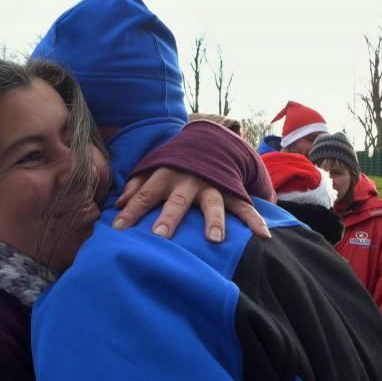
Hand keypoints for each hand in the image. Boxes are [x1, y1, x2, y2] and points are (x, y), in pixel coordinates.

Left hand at [113, 168, 270, 241]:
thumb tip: (118, 204)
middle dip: (169, 217)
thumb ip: (136, 186)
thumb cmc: (173, 164)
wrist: (209, 141)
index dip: (131, 212)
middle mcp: (188, 179)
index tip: (118, 230)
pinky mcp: (232, 190)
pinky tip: (263, 235)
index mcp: (165, 174)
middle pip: (177, 200)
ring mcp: (212, 184)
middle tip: (160, 235)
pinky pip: (244, 206)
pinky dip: (254, 220)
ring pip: (213, 203)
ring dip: (213, 220)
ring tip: (213, 239)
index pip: (144, 195)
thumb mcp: (152, 169)